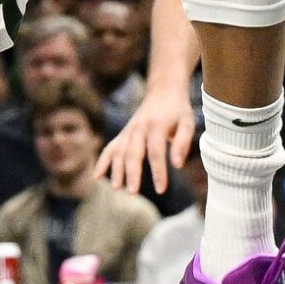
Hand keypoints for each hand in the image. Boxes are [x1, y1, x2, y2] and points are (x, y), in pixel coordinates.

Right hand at [94, 83, 194, 197]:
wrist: (163, 90)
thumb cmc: (178, 110)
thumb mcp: (187, 122)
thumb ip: (183, 143)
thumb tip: (177, 165)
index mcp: (156, 125)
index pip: (156, 152)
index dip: (158, 171)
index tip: (161, 189)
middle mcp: (139, 128)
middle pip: (133, 153)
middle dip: (132, 173)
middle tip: (132, 193)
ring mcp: (129, 130)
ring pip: (119, 151)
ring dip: (116, 170)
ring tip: (116, 188)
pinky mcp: (124, 133)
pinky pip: (110, 147)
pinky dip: (103, 161)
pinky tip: (97, 176)